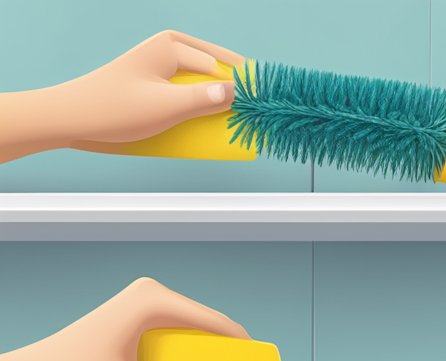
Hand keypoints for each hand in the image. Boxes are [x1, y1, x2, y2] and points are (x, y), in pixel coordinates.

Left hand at [0, 31, 242, 161]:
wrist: (71, 118)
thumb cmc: (113, 108)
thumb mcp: (166, 107)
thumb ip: (205, 98)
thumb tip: (240, 92)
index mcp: (174, 45)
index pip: (224, 66)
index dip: (249, 88)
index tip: (271, 108)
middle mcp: (173, 51)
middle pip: (221, 72)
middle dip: (239, 95)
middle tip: (259, 118)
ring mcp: (167, 68)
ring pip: (210, 85)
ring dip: (223, 105)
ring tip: (242, 124)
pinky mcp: (161, 85)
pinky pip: (195, 95)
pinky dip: (206, 110)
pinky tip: (215, 126)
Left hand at [0, 277, 249, 360]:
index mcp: (150, 301)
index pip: (211, 321)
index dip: (239, 343)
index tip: (261, 360)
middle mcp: (148, 292)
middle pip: (202, 320)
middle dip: (225, 346)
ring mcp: (140, 299)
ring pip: (189, 324)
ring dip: (206, 348)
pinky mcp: (133, 310)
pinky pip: (173, 326)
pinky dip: (186, 346)